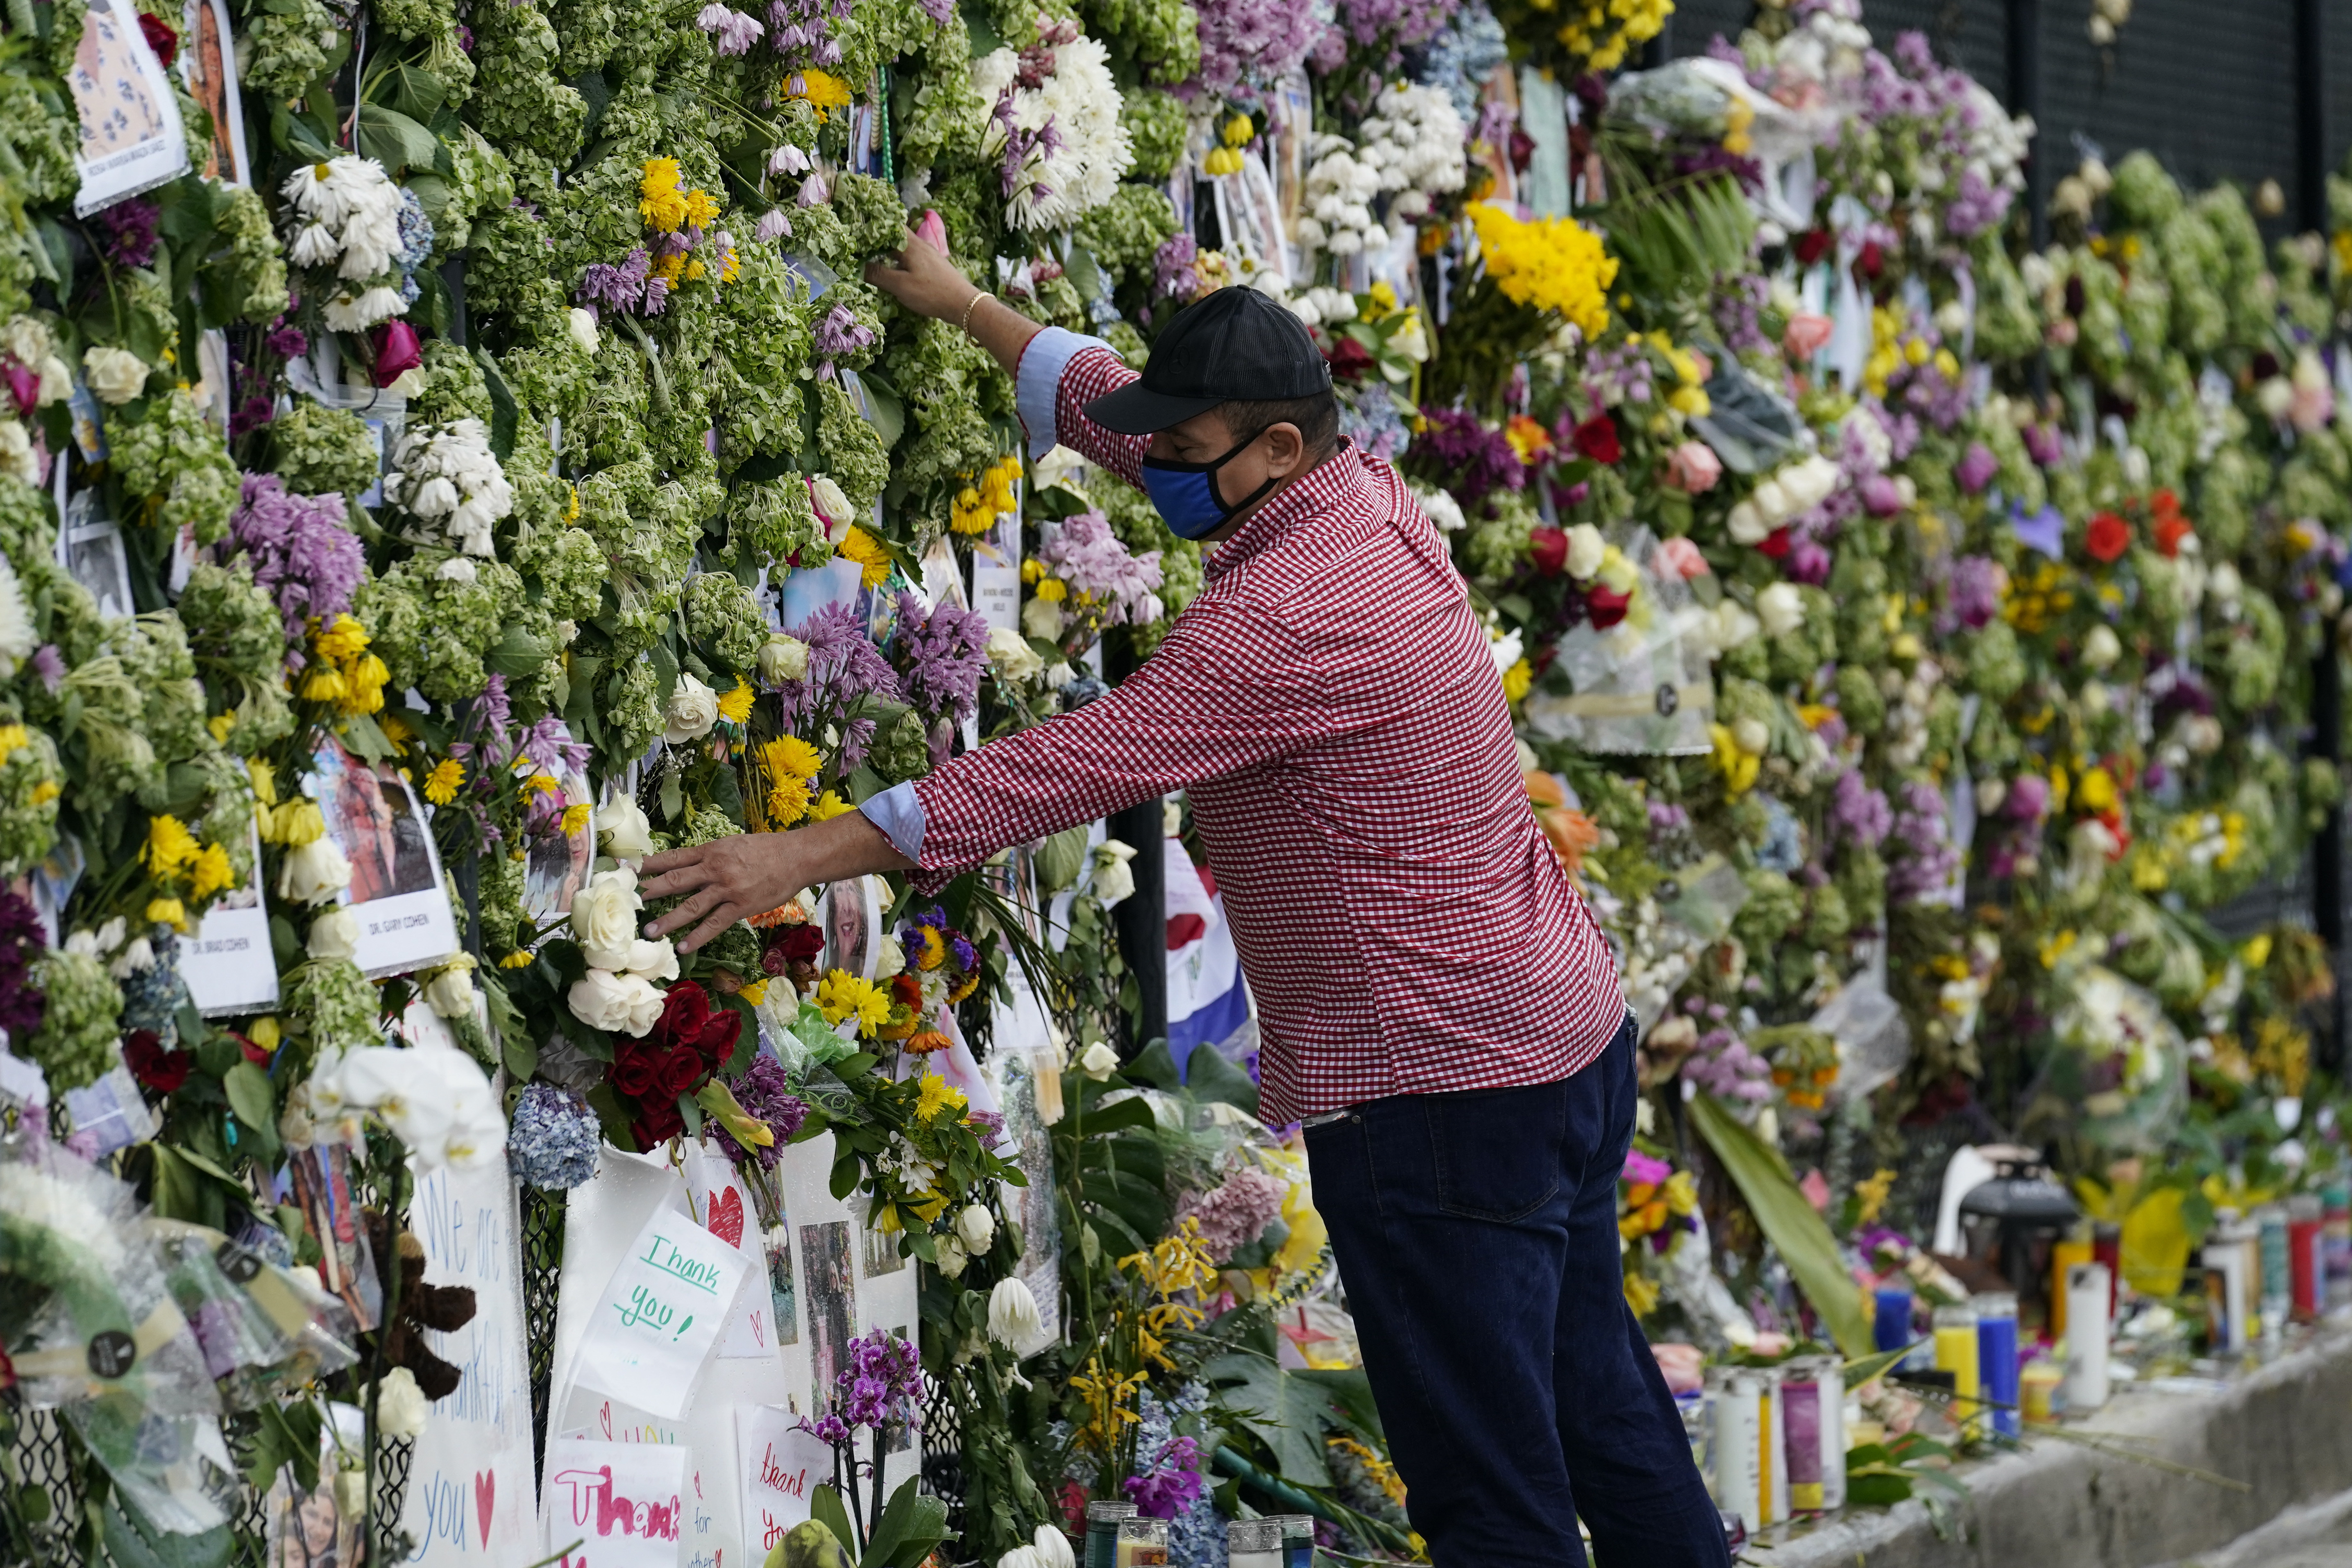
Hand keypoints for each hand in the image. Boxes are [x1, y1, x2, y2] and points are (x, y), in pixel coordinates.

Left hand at [639, 810, 910, 951]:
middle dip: (650, 891)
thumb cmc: (766, 850)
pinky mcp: (741, 906)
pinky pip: (715, 923)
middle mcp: (714, 869)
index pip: (672, 858)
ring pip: (692, 905)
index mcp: (710, 851)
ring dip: (669, 919)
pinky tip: (684, 947)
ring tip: (650, 931)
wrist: (797, 857)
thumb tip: (689, 866)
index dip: (648, 864)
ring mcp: (727, 888)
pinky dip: (699, 936)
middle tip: (627, 901)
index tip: (626, 869)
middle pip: (675, 880)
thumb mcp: (733, 845)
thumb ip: (710, 856)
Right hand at [865, 229, 981, 322]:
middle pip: (895, 235)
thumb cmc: (931, 293)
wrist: (964, 304)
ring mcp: (928, 254)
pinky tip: (895, 270)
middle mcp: (920, 244)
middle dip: (879, 239)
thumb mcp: (900, 286)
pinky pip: (911, 257)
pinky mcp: (933, 265)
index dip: (873, 226)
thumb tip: (856, 265)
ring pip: (904, 246)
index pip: (888, 225)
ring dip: (889, 250)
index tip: (857, 231)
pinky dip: (900, 259)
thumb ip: (878, 274)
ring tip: (873, 257)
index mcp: (910, 244)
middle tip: (861, 246)